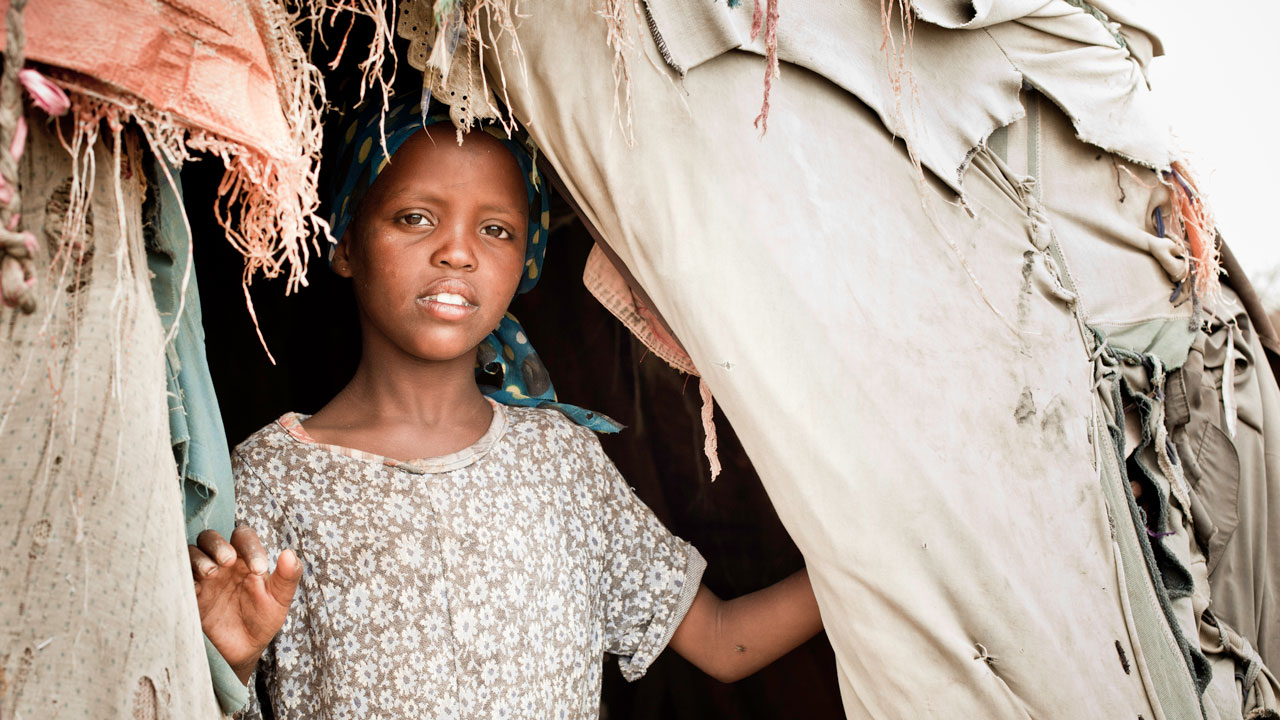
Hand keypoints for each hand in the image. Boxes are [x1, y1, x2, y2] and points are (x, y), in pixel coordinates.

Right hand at [189, 527, 300, 684]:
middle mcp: (221, 564)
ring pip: (191, 553)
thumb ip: (288, 576)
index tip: (259, 569)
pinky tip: (194, 588)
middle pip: (210, 538)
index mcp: (244, 559)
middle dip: (218, 545)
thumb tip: (290, 554)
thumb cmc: (262, 620)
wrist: (242, 651)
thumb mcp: (279, 599)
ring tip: (211, 573)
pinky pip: (179, 579)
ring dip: (200, 559)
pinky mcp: (189, 595)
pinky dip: (183, 578)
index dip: (250, 546)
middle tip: (228, 561)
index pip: (242, 537)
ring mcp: (202, 578)